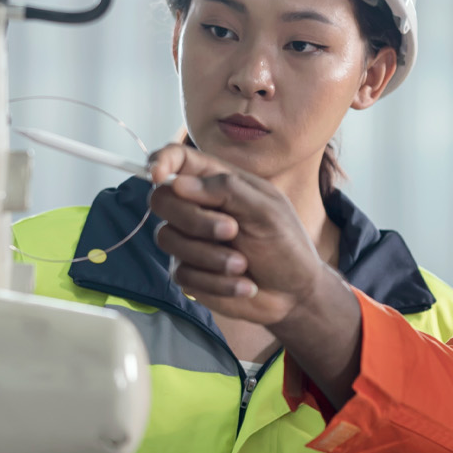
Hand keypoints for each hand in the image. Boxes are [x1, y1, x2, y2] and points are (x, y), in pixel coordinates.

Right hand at [147, 143, 328, 325]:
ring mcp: (189, 241)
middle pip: (162, 200)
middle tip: (232, 230)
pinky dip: (217, 282)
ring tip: (243, 264)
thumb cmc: (285, 243)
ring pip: (168, 239)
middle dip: (195, 219)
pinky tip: (244, 284)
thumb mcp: (267, 210)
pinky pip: (183, 274)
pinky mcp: (189, 272)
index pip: (178, 159)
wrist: (293, 292)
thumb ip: (228, 190)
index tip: (158, 175)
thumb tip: (178, 183)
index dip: (161, 161)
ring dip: (210, 255)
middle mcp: (197, 208)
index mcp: (218, 183)